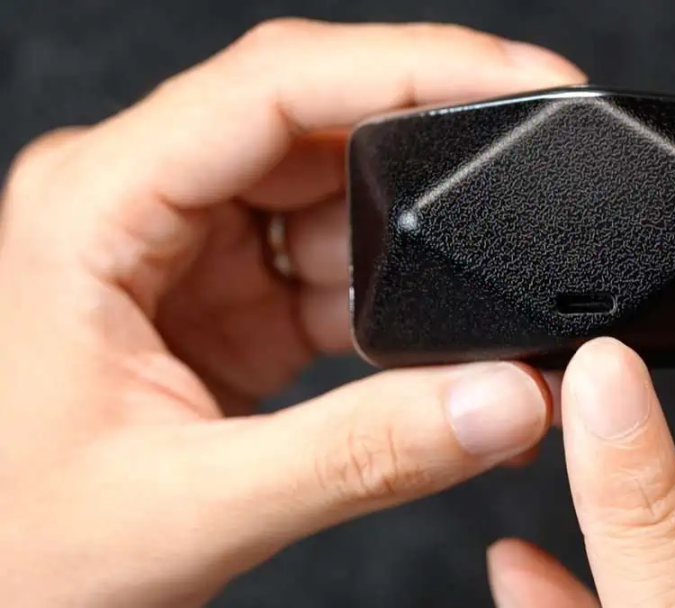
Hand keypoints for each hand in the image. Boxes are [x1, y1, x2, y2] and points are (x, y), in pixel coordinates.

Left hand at [0, 19, 584, 606]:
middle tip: (523, 192)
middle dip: (433, 161)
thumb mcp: (194, 506)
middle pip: (316, 125)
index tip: (521, 75)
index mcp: (96, 208)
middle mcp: (143, 204)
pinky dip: (401, 310)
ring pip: (339, 199)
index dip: (411, 63)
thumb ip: (365, 454)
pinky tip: (436, 355)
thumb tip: (506, 399)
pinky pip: (338, 270)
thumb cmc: (19, 551)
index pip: (272, 86)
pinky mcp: (229, 299)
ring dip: (419, 253)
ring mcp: (190, 249)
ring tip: (472, 316)